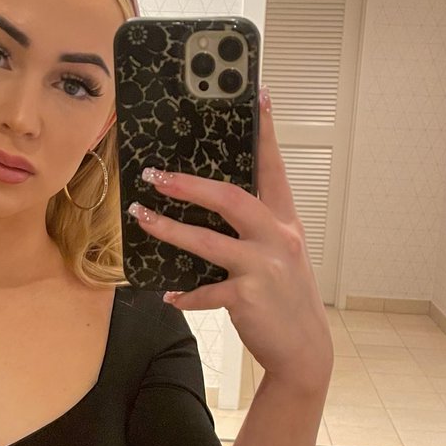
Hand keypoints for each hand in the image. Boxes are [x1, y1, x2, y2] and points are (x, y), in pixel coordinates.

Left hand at [130, 87, 333, 392]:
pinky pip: (205, 291)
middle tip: (156, 175)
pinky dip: (185, 294)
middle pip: (232, 199)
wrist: (304, 349)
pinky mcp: (248, 298)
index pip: (274, 169)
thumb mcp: (279, 257)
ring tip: (141, 217)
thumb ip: (253, 232)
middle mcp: (278, 240)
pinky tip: (170, 296)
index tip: (258, 96)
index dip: (265, 133)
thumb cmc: (285, 299)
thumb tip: (207, 212)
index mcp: (285, 224)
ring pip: (208, 242)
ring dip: (169, 229)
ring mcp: (264, 268)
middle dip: (190, 184)